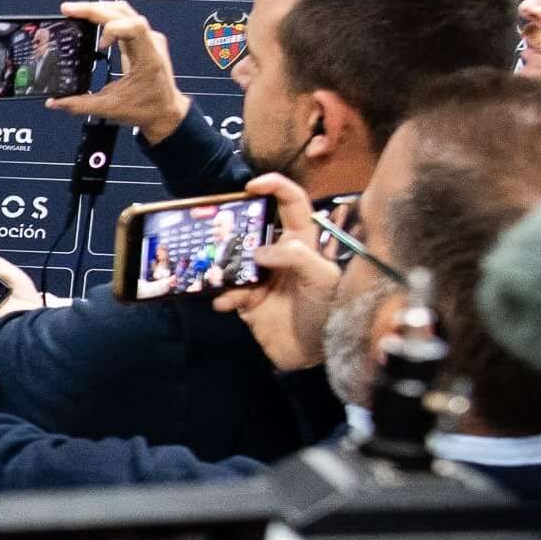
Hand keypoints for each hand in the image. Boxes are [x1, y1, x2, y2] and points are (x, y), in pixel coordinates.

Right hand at [51, 0, 192, 140]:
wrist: (167, 113)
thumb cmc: (147, 110)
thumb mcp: (110, 109)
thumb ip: (80, 105)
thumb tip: (55, 102)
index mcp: (147, 57)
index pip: (134, 26)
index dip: (112, 29)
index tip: (100, 46)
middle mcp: (150, 42)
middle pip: (122, 12)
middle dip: (93, 9)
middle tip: (68, 10)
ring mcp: (149, 38)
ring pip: (123, 11)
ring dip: (98, 9)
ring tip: (75, 11)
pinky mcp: (143, 40)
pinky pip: (125, 18)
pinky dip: (105, 16)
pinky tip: (90, 19)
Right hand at [208, 176, 343, 373]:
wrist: (314, 353)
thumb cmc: (326, 310)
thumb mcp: (322, 278)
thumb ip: (296, 257)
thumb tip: (258, 252)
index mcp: (301, 242)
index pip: (292, 204)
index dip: (275, 187)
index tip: (252, 186)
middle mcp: (278, 254)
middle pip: (252, 228)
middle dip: (233, 226)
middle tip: (217, 229)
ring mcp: (260, 276)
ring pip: (233, 258)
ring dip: (221, 263)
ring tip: (215, 270)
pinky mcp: (246, 300)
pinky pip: (227, 291)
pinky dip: (223, 295)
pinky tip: (225, 303)